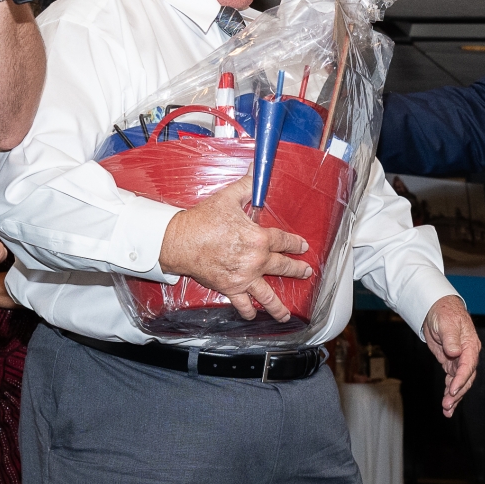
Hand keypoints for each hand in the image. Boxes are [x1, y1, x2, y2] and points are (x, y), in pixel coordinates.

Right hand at [159, 177, 311, 320]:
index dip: (295, 243)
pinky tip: (253, 315)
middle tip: (304, 272)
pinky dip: (248, 312)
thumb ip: (247, 185)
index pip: (284, 241)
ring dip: (278, 306)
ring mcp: (244, 277)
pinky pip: (243, 304)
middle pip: (283, 267)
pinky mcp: (230, 289)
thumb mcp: (228, 198)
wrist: (180, 241)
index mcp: (259, 238)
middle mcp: (256, 260)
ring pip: (267, 295)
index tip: (302, 246)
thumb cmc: (203, 220)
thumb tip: (257, 168)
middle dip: (296, 270)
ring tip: (285, 314)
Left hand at [421, 294, 480, 415]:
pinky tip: (447, 405)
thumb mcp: (446, 323)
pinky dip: (450, 392)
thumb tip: (455, 352)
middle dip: (457, 392)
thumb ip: (451, 338)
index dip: (461, 379)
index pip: (468, 365)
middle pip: (466, 378)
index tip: (452, 390)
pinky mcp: (451, 363)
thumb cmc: (444, 313)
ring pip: (460, 382)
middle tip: (447, 404)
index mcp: (470, 345)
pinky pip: (452, 380)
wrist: (437, 310)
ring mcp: (459, 360)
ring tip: (447, 410)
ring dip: (454, 397)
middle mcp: (468, 355)